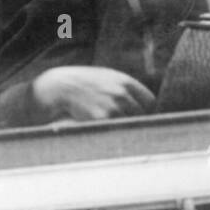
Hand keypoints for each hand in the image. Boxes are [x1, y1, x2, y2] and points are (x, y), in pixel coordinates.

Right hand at [31, 66, 155, 121]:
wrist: (60, 87)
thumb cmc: (85, 83)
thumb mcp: (108, 77)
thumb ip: (126, 89)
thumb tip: (146, 106)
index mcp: (125, 82)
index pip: (150, 101)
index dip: (146, 110)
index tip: (140, 115)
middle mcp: (121, 93)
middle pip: (142, 114)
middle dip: (136, 120)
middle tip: (126, 124)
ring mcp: (112, 107)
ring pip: (130, 124)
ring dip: (124, 127)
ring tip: (112, 126)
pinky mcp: (102, 120)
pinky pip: (116, 130)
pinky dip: (113, 132)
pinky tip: (105, 129)